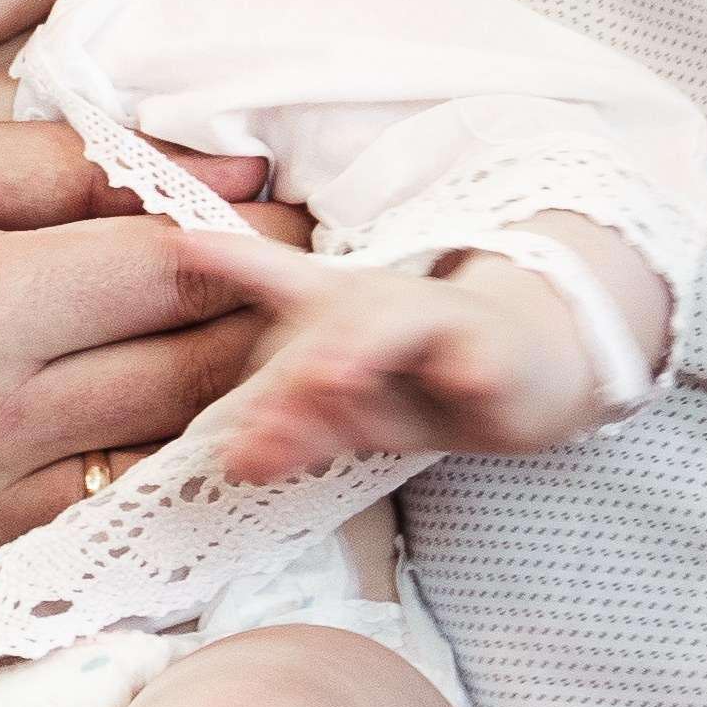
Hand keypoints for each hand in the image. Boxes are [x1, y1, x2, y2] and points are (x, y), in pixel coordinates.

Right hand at [0, 122, 306, 605]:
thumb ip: (61, 166)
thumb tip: (220, 163)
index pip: (177, 269)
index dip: (259, 239)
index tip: (297, 223)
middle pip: (193, 376)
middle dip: (268, 326)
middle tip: (308, 290)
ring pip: (161, 467)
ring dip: (226, 414)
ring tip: (255, 363)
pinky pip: (89, 539)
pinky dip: (140, 489)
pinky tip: (156, 442)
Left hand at [185, 229, 603, 476]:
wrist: (522, 377)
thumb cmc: (419, 386)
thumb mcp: (350, 413)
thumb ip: (294, 433)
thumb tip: (236, 464)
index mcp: (337, 313)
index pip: (277, 281)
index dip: (232, 260)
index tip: (184, 241)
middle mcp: (382, 305)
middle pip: (326, 326)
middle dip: (291, 375)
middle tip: (256, 423)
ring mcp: (440, 321)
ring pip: (394, 325)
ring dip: (360, 348)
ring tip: (332, 374)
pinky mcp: (495, 351)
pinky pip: (481, 359)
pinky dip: (470, 370)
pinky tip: (462, 380)